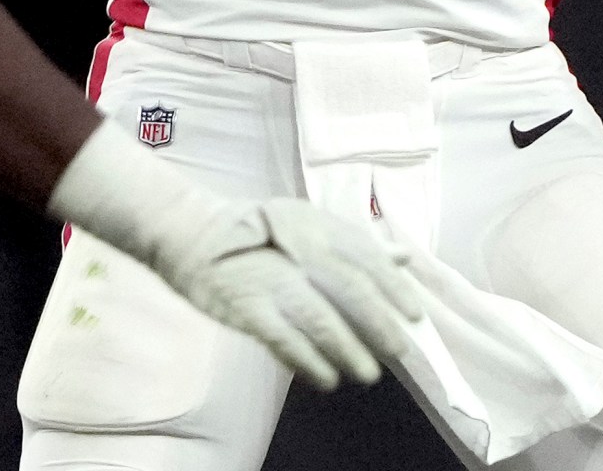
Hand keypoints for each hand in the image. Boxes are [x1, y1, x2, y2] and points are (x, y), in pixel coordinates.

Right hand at [153, 198, 425, 391]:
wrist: (187, 232)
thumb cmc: (252, 232)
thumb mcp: (304, 224)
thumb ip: (352, 243)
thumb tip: (402, 257)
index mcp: (315, 224)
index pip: (365, 254)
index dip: (394, 286)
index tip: (415, 315)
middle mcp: (295, 247)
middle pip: (349, 286)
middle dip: (379, 322)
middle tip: (399, 350)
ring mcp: (269, 277)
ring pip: (319, 317)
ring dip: (348, 349)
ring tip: (367, 373)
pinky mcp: (244, 305)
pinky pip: (283, 338)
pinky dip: (308, 361)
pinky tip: (325, 377)